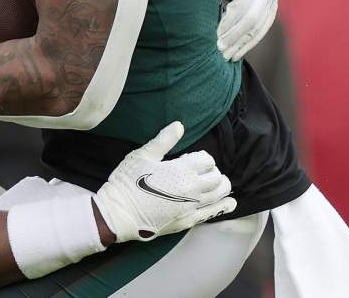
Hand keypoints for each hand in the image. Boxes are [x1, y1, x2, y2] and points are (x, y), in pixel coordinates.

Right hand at [94, 121, 235, 242]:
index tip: (190, 158)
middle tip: (201, 170)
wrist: (119, 213)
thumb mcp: (143, 156)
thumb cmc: (128, 181)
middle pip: (216, 177)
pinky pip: (212, 213)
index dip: (201, 157)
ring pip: (219, 195)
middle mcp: (192, 189)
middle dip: (212, 171)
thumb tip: (179, 125)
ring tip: (218, 183)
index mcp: (183, 170)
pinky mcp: (187, 221)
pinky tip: (229, 203)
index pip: (206, 160)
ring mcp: (191, 207)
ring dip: (221, 186)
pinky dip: (224, 207)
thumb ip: (164, 140)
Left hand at [218, 0, 277, 60]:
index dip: (228, 26)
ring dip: (242, 45)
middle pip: (252, 20)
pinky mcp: (272, 6)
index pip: (243, 9)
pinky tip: (238, 53)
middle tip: (219, 52)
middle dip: (234, 38)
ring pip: (259, 28)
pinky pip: (263, 29)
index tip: (214, 39)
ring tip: (226, 57)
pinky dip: (250, 42)